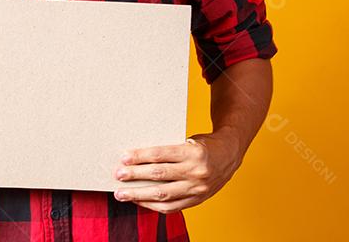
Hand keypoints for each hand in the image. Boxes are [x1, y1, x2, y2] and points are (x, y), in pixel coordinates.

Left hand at [112, 129, 243, 211]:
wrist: (230, 155)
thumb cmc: (203, 144)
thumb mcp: (188, 140)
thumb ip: (169, 151)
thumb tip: (138, 157)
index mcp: (193, 152)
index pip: (161, 155)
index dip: (141, 157)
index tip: (124, 158)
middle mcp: (196, 171)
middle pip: (159, 175)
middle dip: (135, 176)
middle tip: (118, 175)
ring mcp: (197, 188)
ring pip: (163, 194)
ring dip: (139, 195)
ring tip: (122, 193)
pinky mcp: (197, 200)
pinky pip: (172, 207)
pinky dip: (153, 205)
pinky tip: (140, 201)